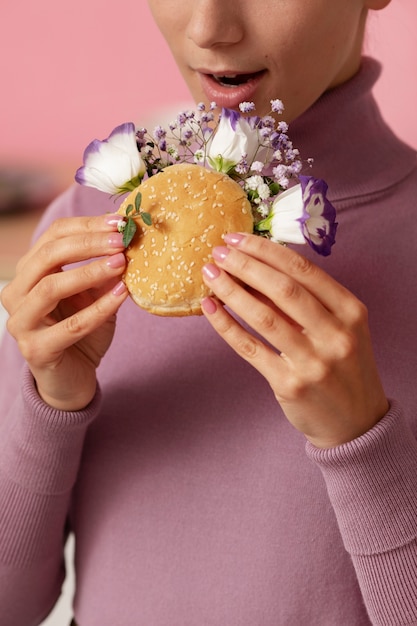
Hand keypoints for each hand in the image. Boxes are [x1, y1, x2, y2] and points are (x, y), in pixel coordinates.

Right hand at [1, 214, 128, 410]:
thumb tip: (128, 239)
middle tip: (121, 240)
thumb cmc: (83, 332)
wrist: (73, 378)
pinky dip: (99, 308)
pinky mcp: (37, 350)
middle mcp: (16, 294)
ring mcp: (21, 323)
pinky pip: (72, 325)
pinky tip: (122, 294)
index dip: (86, 226)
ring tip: (122, 263)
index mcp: (28, 273)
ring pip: (52, 287)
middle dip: (88, 244)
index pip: (52, 236)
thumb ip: (104, 270)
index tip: (119, 222)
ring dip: (90, 272)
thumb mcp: (94, 294)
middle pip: (48, 256)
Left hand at [201, 233, 388, 447]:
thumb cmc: (344, 366)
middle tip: (218, 252)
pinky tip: (210, 308)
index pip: (304, 270)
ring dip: (231, 291)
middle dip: (246, 265)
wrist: (355, 422)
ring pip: (264, 317)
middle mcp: (335, 334)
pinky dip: (226, 326)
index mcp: (351, 311)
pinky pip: (250, 348)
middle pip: (283, 289)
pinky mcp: (289, 385)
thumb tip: (256, 268)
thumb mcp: (341, 329)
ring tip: (209, 275)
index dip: (266, 251)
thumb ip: (307, 302)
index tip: (238, 239)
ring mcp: (313, 362)